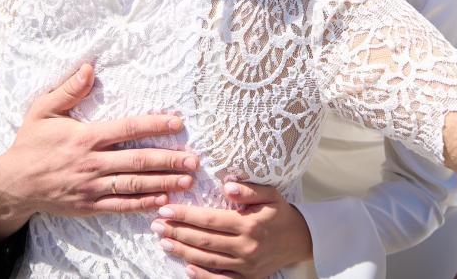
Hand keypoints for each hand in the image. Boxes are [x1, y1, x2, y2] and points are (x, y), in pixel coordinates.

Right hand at [0, 63, 197, 242]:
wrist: (13, 185)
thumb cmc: (30, 144)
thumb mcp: (42, 111)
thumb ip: (68, 90)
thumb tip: (89, 68)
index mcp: (85, 138)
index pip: (128, 129)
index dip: (155, 125)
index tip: (177, 124)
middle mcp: (92, 163)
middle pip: (138, 160)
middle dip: (169, 160)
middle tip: (194, 159)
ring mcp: (92, 187)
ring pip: (134, 185)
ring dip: (163, 182)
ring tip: (187, 180)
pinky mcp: (90, 206)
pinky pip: (122, 205)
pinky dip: (143, 204)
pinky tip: (162, 200)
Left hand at [150, 182, 312, 278]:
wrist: (299, 240)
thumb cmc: (279, 212)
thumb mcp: (270, 194)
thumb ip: (249, 189)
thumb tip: (227, 186)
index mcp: (249, 224)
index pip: (210, 220)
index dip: (186, 215)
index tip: (166, 209)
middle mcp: (246, 246)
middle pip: (204, 241)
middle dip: (177, 232)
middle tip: (156, 224)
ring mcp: (246, 265)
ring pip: (208, 260)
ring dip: (183, 251)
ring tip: (164, 241)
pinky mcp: (247, 278)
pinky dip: (202, 276)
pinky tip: (187, 267)